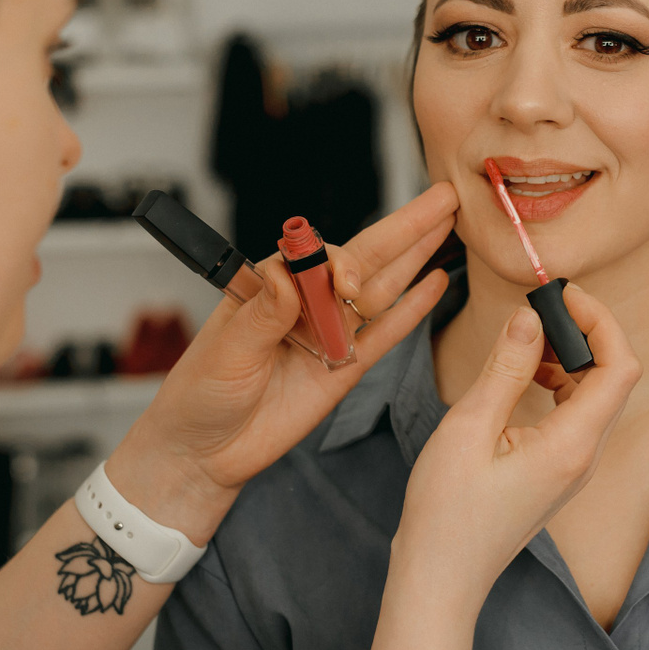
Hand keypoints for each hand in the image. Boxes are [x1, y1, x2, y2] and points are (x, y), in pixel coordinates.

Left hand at [106, 182, 458, 543]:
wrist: (206, 451)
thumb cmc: (201, 393)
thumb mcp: (226, 349)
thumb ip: (263, 313)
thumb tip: (287, 275)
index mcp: (271, 285)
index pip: (317, 256)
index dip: (342, 262)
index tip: (348, 283)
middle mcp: (306, 303)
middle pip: (364, 258)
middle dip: (404, 227)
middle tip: (442, 197)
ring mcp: (330, 333)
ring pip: (382, 288)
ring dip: (416, 256)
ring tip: (447, 224)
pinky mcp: (346, 367)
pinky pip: (386, 334)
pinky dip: (412, 310)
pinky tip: (435, 283)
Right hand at [391, 284, 639, 616]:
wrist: (441, 576)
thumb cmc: (447, 511)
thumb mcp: (469, 428)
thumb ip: (506, 369)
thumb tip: (531, 316)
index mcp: (572, 445)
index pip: (620, 367)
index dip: (601, 322)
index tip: (563, 295)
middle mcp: (584, 456)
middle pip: (613, 377)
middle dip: (585, 333)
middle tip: (541, 307)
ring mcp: (574, 466)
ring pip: (594, 394)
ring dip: (569, 357)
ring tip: (525, 338)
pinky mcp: (557, 470)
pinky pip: (575, 414)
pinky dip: (557, 382)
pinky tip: (522, 374)